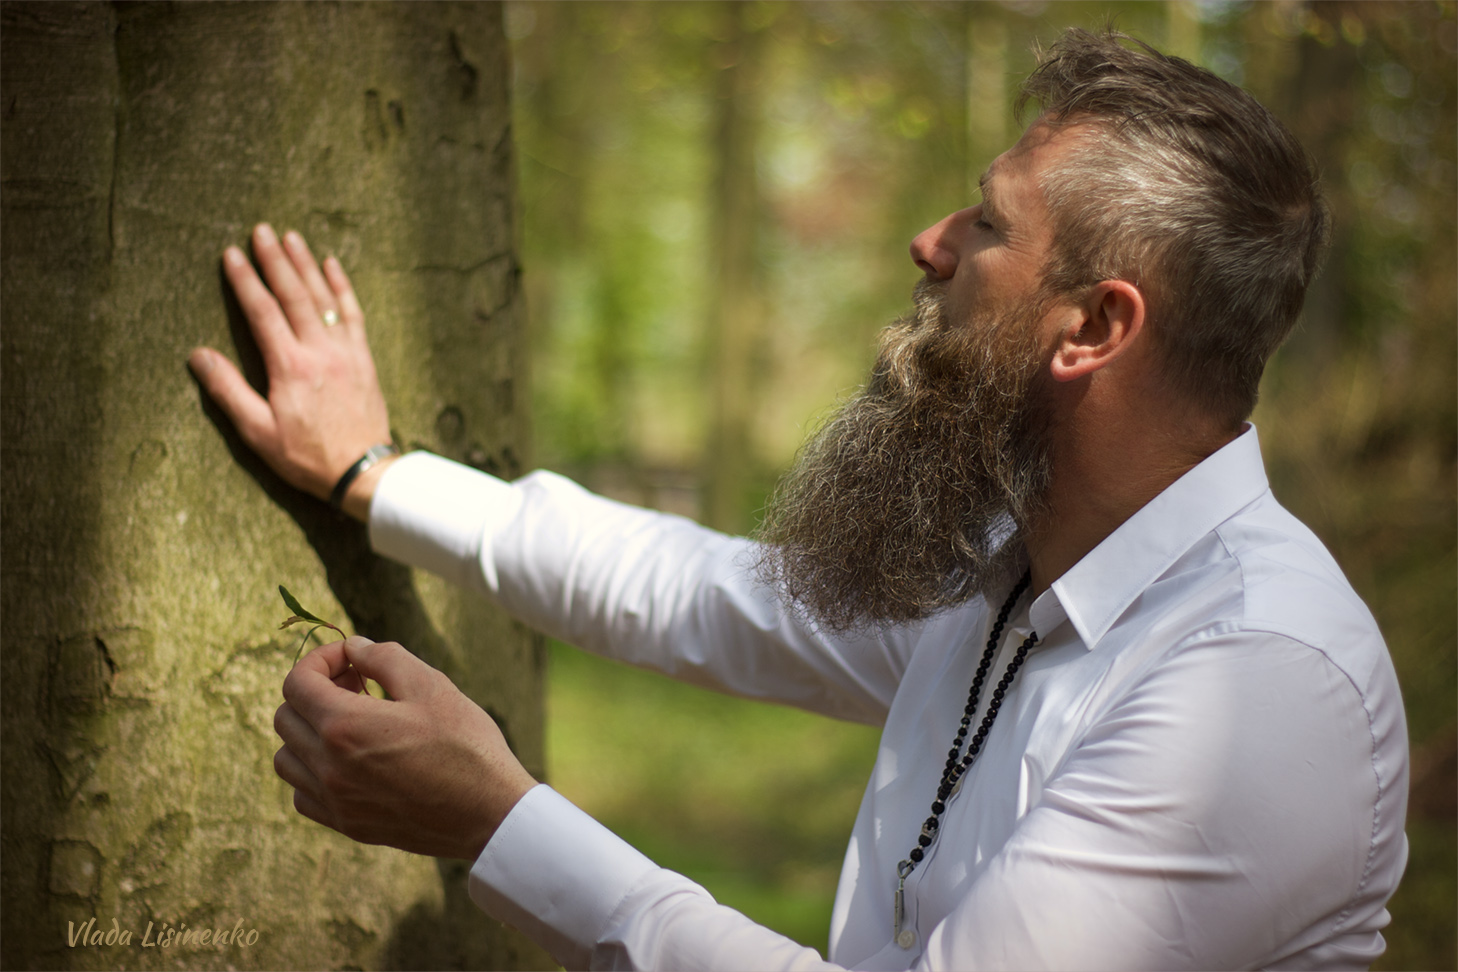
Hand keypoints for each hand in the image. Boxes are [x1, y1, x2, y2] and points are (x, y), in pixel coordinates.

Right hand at [189, 223, 395, 518]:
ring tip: (291, 237)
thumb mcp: (258, 432)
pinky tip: (333, 265)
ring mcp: (346, 352)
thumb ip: (228, 391)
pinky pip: (353, 313)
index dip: (246, 281)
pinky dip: (342, 287)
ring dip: (306, 264)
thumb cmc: (307, 456)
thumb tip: (198, 356)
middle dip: (275, 260)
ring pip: (324, 298)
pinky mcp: (363, 358)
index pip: (263, 312)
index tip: (231, 254)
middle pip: (294, 294)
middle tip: (261, 229)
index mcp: (290, 367)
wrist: (362, 471)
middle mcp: (319, 351)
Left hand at [273, 637, 536, 860]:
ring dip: (308, 732)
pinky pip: (302, 794)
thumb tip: (353, 648)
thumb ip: (383, 657)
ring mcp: (335, 801)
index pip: (297, 683)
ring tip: (351, 723)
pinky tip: (350, 760)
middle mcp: (328, 767)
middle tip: (357, 686)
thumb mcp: (431, 685)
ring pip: (286, 758)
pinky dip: (313, 771)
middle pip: (286, 717)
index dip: (319, 659)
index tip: (349, 658)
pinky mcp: (347, 825)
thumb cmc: (466, 745)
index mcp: (345, 726)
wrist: (489, 812)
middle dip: (314, 691)